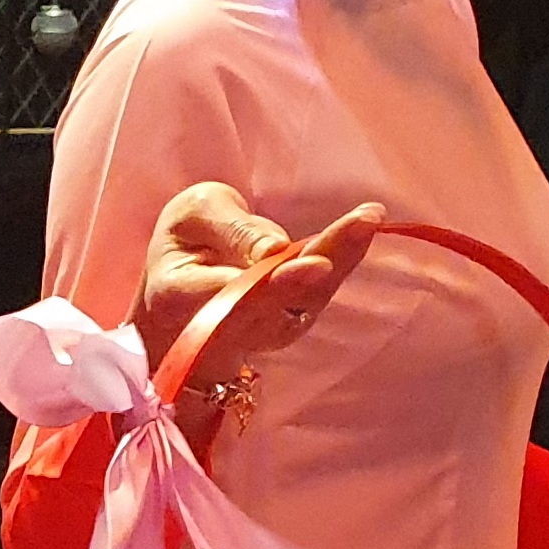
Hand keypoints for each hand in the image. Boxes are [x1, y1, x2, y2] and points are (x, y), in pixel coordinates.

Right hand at [132, 184, 382, 383]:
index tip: (317, 265)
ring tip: (368, 218)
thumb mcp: (194, 216)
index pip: (229, 294)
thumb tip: (276, 249)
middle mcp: (221, 327)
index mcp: (180, 296)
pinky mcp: (288, 324)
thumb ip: (230, 229)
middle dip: (323, 264)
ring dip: (342, 259)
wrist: (187, 284)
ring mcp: (258, 333)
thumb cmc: (186, 241)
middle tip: (360, 227)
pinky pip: (318, 295)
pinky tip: (364, 227)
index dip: (274, 283)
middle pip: (276, 302)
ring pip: (304, 302)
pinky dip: (344, 260)